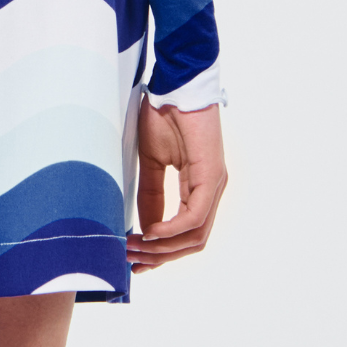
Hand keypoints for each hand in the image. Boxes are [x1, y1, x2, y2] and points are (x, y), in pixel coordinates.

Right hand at [129, 97, 226, 270]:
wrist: (175, 86)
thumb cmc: (164, 117)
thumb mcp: (151, 164)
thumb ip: (150, 197)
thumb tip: (143, 229)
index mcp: (199, 188)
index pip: (187, 233)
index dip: (162, 252)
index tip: (136, 260)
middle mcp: (212, 190)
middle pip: (193, 241)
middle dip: (161, 256)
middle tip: (132, 260)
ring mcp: (214, 184)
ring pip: (196, 234)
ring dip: (163, 247)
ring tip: (136, 247)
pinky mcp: (211, 175)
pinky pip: (194, 215)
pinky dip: (172, 229)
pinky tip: (150, 231)